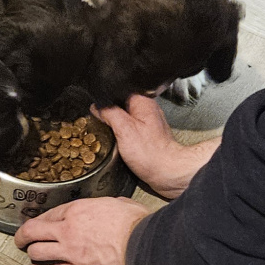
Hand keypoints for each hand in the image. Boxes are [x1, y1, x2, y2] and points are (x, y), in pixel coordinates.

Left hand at [13, 197, 149, 264]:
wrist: (143, 246)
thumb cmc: (136, 224)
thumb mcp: (120, 203)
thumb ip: (109, 205)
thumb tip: (114, 206)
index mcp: (78, 210)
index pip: (50, 213)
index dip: (41, 219)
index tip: (37, 223)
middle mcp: (69, 229)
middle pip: (34, 231)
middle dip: (23, 235)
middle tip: (20, 238)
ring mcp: (71, 251)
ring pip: (38, 252)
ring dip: (31, 253)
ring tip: (29, 254)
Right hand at [92, 95, 219, 198]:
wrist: (167, 173)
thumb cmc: (151, 153)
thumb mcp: (123, 129)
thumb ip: (109, 112)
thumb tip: (97, 106)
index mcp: (143, 102)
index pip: (119, 91)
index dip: (106, 99)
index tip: (98, 111)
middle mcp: (147, 110)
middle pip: (120, 104)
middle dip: (109, 113)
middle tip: (104, 125)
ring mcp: (148, 123)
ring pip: (124, 118)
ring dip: (115, 125)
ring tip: (113, 135)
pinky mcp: (147, 136)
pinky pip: (129, 130)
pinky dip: (122, 135)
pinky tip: (120, 143)